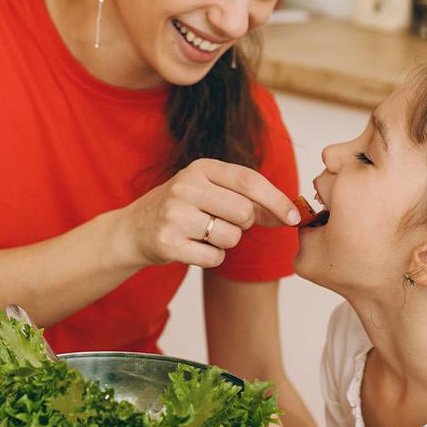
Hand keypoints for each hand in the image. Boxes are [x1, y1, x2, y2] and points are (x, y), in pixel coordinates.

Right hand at [119, 159, 299, 267]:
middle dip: (244, 223)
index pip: (248, 180)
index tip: (293, 216)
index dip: (275, 199)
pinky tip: (195, 247)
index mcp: (200, 168)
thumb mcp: (210, 191)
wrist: (133, 229)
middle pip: (244, 211)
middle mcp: (185, 187)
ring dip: (227, 242)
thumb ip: (249, 199)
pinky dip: (213, 257)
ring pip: (231, 237)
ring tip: (205, 233)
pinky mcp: (168, 243)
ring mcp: (174, 215)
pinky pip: (215, 258)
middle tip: (225, 222)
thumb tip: (290, 213)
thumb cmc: (182, 208)